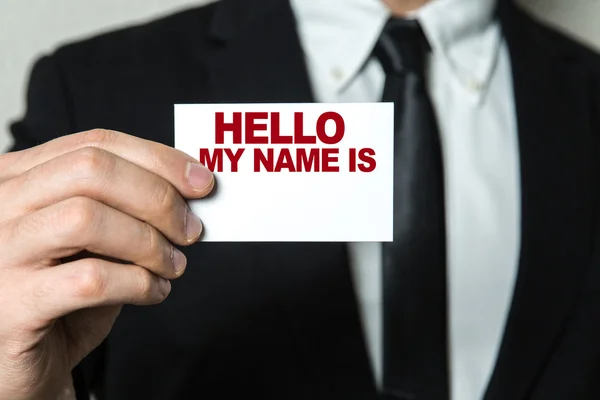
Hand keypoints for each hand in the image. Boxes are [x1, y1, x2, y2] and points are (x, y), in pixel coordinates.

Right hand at [0, 129, 213, 399]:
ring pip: (87, 218)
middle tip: (191, 228)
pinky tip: (154, 291)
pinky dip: (138, 283)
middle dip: (157, 197)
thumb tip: (189, 188)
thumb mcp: (91, 238)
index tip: (201, 181)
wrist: (23, 361)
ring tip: (173, 264)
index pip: (95, 144)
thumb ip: (124, 207)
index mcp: (18, 178)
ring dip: (149, 242)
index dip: (158, 159)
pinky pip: (90, 280)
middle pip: (91, 170)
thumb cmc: (60, 293)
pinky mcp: (13, 304)